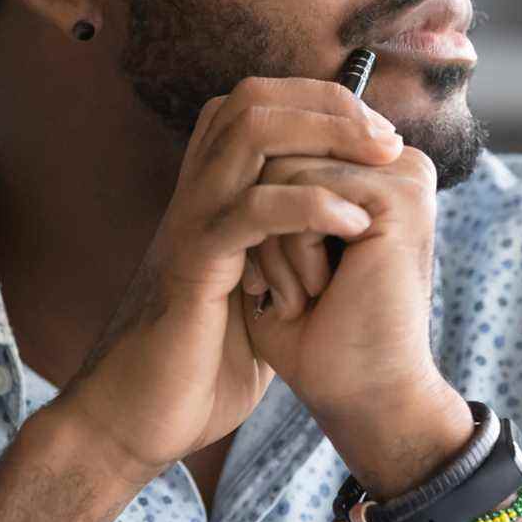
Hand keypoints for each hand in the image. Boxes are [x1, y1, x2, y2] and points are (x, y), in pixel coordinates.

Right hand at [54, 77, 405, 486]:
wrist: (135, 421)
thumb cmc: (198, 364)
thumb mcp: (256, 294)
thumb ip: (284, 253)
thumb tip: (345, 232)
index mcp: (209, 198)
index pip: (257, 106)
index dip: (319, 102)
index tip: (378, 134)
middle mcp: (195, 196)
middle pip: (254, 100)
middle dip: (328, 104)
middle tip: (386, 137)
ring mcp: (190, 223)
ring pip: (249, 132)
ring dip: (325, 134)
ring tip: (379, 158)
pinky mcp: (193, 265)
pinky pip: (251, 209)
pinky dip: (310, 204)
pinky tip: (353, 223)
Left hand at [238, 143, 447, 430]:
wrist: (355, 397)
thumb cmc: (314, 333)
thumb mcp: (283, 241)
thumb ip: (274, 182)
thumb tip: (245, 125)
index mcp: (376, 172)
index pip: (284, 146)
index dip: (261, 211)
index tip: (284, 275)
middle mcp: (397, 165)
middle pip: (280, 151)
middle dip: (266, 229)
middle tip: (299, 291)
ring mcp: (405, 176)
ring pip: (283, 170)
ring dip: (277, 246)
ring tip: (312, 294)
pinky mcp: (400, 198)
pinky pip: (304, 191)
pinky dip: (293, 252)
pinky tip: (322, 291)